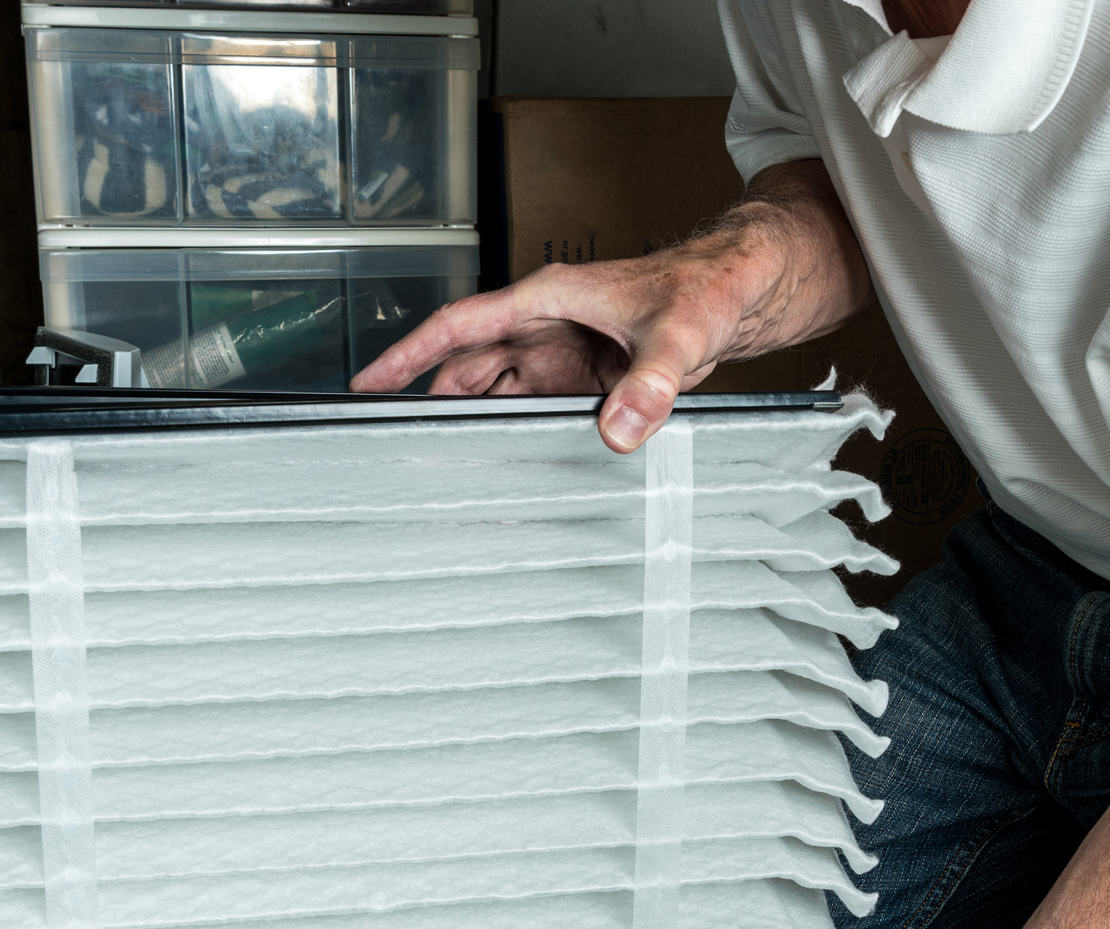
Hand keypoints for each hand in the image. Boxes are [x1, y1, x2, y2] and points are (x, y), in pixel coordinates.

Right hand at [350, 247, 754, 451]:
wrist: (739, 289)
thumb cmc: (705, 288)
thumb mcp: (678, 336)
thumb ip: (649, 385)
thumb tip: (618, 431)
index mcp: (548, 299)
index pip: (460, 326)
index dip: (409, 353)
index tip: (370, 380)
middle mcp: (546, 324)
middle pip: (469, 364)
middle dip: (432, 397)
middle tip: (397, 441)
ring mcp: (563, 351)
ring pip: (497, 386)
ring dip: (472, 417)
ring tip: (440, 459)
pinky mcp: (585, 376)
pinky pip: (535, 404)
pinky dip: (515, 427)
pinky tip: (506, 458)